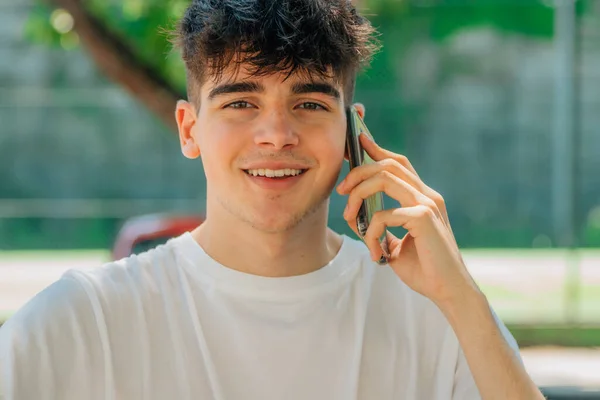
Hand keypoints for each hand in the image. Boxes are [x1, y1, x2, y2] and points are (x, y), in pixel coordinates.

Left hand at [336, 133, 478, 306]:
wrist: (447, 292)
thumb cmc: (424, 269)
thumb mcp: (395, 243)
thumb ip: (382, 226)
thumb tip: (358, 216)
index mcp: (423, 198)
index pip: (399, 163)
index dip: (376, 149)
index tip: (357, 141)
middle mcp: (427, 196)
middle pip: (388, 164)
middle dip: (358, 171)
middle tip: (342, 190)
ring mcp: (427, 204)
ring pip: (384, 179)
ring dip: (358, 195)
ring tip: (350, 216)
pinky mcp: (424, 218)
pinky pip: (383, 214)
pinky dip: (371, 232)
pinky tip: (375, 252)